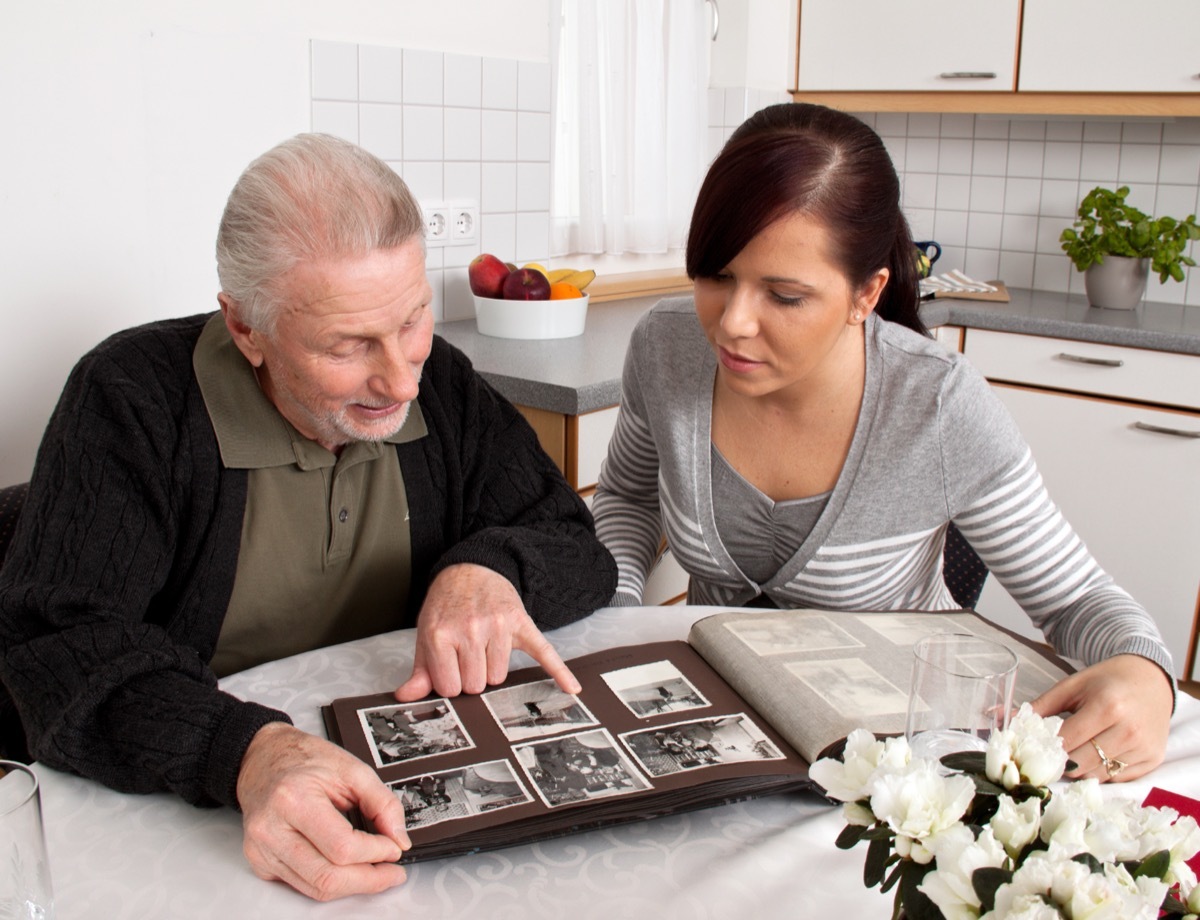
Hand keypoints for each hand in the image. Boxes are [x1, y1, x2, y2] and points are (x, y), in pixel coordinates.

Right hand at [237, 722, 410, 900]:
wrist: (264, 758)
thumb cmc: (304, 759)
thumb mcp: (352, 769)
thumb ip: (382, 803)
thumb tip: (399, 838)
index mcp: (294, 799)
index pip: (342, 847)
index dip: (376, 853)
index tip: (394, 848)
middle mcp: (272, 829)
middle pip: (328, 877)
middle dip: (369, 880)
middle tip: (392, 872)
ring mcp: (262, 850)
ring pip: (315, 888)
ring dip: (352, 886)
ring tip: (375, 873)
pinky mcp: (261, 862)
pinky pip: (302, 885)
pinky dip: (330, 881)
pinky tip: (346, 868)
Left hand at [394, 563, 578, 701]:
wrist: (473, 569)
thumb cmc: (448, 605)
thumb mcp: (426, 633)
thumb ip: (420, 669)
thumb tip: (405, 696)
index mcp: (441, 634)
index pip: (450, 688)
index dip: (451, 682)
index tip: (450, 668)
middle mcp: (469, 630)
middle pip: (476, 686)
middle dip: (472, 676)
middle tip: (467, 656)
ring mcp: (497, 626)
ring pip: (499, 677)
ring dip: (493, 669)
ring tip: (485, 648)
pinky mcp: (521, 623)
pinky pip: (543, 652)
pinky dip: (559, 671)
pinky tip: (571, 687)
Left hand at [1031, 654, 1172, 782]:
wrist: (1151, 679)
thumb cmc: (1106, 681)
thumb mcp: (1071, 686)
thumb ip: (1037, 707)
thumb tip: (997, 717)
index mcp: (1107, 706)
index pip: (1066, 741)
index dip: (1045, 747)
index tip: (1032, 747)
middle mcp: (1128, 730)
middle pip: (1080, 764)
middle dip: (1059, 761)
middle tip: (1051, 751)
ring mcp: (1143, 748)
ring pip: (1096, 775)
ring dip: (1079, 768)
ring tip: (1075, 750)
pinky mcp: (1152, 760)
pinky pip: (1115, 778)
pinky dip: (1100, 770)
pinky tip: (1097, 753)